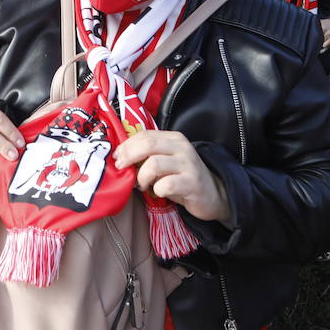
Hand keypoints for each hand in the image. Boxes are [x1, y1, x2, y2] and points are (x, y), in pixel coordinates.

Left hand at [114, 129, 231, 224]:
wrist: (212, 194)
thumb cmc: (182, 178)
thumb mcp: (166, 160)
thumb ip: (149, 154)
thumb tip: (121, 156)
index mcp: (174, 138)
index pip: (145, 135)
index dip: (127, 145)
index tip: (117, 157)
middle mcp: (182, 148)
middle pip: (148, 144)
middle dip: (129, 156)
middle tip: (121, 168)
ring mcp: (188, 165)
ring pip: (154, 164)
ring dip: (142, 177)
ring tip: (142, 185)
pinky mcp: (192, 183)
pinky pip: (165, 185)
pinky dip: (156, 190)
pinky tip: (158, 192)